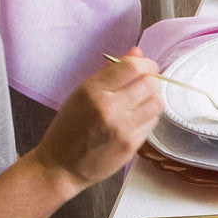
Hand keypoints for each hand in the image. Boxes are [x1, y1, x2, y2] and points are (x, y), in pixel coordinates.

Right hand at [32, 48, 163, 192]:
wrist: (61, 166)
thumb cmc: (70, 127)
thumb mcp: (82, 94)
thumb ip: (111, 72)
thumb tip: (137, 52)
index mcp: (92, 91)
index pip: (132, 67)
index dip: (146, 63)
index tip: (146, 66)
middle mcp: (108, 108)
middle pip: (150, 83)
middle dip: (152, 80)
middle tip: (145, 84)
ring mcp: (122, 128)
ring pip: (157, 103)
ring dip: (153, 98)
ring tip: (141, 101)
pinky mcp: (131, 145)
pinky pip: (152, 122)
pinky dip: (149, 116)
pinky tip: (136, 118)